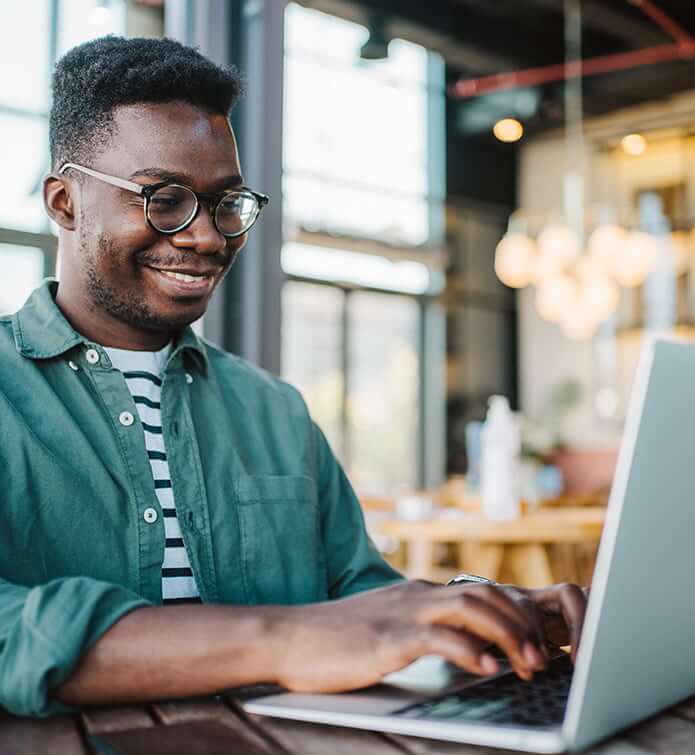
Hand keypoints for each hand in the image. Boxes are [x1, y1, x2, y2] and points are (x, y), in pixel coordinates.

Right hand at [269, 580, 574, 693]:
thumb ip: (421, 629)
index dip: (515, 616)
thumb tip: (462, 647)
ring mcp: (402, 613)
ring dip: (507, 634)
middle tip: (543, 659)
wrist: (289, 636)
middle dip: (521, 624)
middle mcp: (416, 595)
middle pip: (485, 595)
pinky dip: (468, 649)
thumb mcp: (387, 627)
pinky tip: (486, 668)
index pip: (481, 592)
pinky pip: (437, 636)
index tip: (535, 645)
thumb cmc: (336, 639)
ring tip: (528, 664)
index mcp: (418, 594)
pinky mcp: (387, 637)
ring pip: (470, 607)